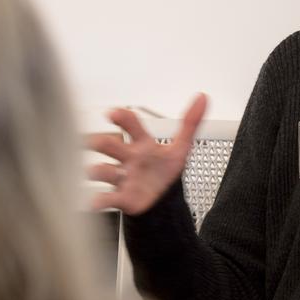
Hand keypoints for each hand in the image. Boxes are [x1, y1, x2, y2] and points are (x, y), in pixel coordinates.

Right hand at [87, 93, 206, 215]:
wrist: (161, 199)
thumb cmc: (164, 171)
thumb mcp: (181, 147)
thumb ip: (191, 123)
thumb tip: (202, 98)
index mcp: (142, 144)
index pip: (131, 125)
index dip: (122, 117)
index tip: (113, 113)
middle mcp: (128, 158)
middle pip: (110, 145)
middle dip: (102, 142)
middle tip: (98, 142)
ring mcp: (122, 177)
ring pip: (103, 170)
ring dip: (98, 170)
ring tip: (96, 170)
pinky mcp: (120, 197)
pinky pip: (107, 198)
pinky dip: (100, 200)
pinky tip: (96, 200)